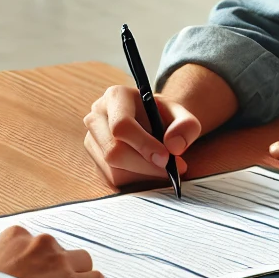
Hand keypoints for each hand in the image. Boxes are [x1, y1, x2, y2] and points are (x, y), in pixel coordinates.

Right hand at [84, 85, 198, 186]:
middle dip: (145, 165)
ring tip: (163, 168)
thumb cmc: (164, 116)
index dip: (144, 144)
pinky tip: (149, 170)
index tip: (166, 157)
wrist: (153, 122)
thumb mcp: (181, 114)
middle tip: (171, 170)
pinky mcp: (94, 160)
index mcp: (115, 96)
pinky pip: (112, 180)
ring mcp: (92, 139)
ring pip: (112, 169)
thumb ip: (186, 126)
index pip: (121, 125)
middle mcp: (96, 116)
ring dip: (142, 174)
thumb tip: (174, 147)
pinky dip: (135, 180)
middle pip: (114, 151)